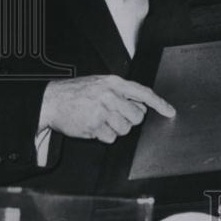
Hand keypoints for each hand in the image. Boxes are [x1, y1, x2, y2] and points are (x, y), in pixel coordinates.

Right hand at [39, 75, 174, 143]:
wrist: (51, 100)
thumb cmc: (75, 92)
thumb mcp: (100, 83)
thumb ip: (120, 92)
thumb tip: (140, 105)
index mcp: (113, 83)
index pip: (143, 93)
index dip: (159, 103)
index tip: (170, 112)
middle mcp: (110, 96)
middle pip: (137, 116)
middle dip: (130, 119)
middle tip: (115, 115)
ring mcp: (102, 112)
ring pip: (125, 129)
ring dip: (116, 128)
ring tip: (101, 119)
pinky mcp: (94, 127)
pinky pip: (110, 138)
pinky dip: (104, 135)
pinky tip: (94, 126)